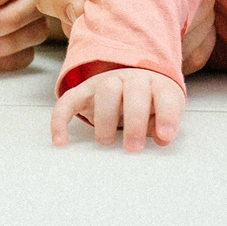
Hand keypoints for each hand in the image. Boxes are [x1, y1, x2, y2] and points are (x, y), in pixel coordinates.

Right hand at [53, 66, 183, 149]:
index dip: (166, 115)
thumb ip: (165, 124)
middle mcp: (131, 78)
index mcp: (156, 83)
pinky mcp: (84, 91)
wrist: (130, 77)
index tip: (164, 136)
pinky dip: (61, 120)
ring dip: (106, 119)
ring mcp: (105, 82)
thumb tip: (162, 138)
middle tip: (133, 148)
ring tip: (107, 142)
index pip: (163, 95)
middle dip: (134, 121)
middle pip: (134, 91)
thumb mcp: (164, 110)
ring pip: (105, 91)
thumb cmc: (150, 101)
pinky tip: (61, 140)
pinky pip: (68, 100)